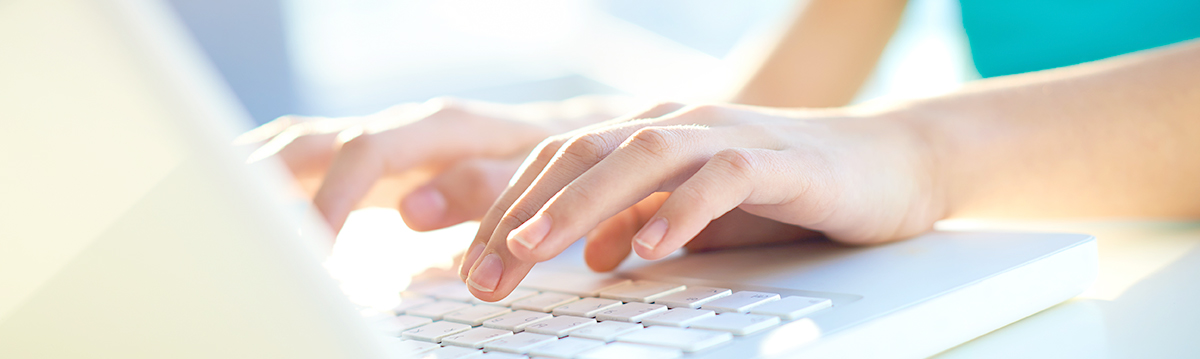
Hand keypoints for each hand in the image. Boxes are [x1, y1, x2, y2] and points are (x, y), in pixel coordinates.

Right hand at [237, 98, 605, 232]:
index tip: (312, 250)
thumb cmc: (547, 162)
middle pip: (312, 141)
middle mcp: (398, 128)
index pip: (364, 152)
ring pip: (296, 146)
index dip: (332, 198)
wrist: (560, 141)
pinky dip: (264, 182)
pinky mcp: (366, 164)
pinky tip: (235, 206)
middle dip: (263, 181)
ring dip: (250, 175)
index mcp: (435, 127)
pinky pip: (304, 166)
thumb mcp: (529, 173)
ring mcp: (377, 143)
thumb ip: (479, 187)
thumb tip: (412, 209)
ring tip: (204, 212)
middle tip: (225, 229)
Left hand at [460, 102, 945, 299]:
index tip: (470, 266)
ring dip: (583, 203)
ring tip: (539, 249)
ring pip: (641, 156)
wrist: (887, 163)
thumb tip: (592, 257)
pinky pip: (724, 178)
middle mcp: (679, 125)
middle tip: (482, 272)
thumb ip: (643, 223)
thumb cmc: (785, 190)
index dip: (507, 211)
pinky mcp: (781, 160)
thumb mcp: (698, 214)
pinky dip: (683, 211)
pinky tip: (652, 248)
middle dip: (524, 214)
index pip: (558, 165)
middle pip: (582, 155)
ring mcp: (728, 136)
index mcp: (648, 135)